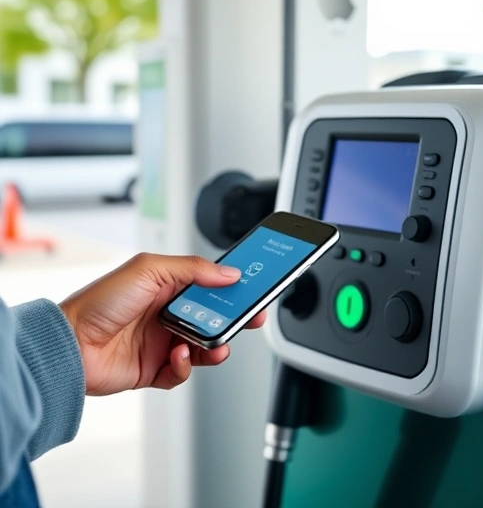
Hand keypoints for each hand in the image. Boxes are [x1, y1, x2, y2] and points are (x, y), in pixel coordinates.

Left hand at [59, 253, 267, 395]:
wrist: (69, 345)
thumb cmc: (98, 303)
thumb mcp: (148, 270)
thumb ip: (193, 269)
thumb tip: (228, 273)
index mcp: (169, 287)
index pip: (213, 284)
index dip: (236, 287)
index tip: (256, 288)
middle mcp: (169, 314)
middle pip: (216, 317)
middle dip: (236, 319)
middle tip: (251, 318)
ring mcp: (163, 342)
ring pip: (206, 347)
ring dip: (216, 346)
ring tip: (215, 344)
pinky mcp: (155, 369)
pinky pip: (184, 371)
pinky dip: (186, 367)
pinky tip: (177, 356)